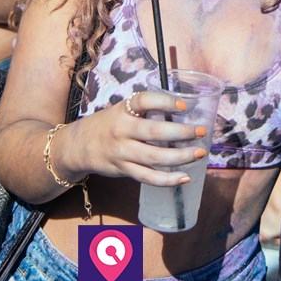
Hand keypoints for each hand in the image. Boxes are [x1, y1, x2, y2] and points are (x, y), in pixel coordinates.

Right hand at [62, 89, 207, 187]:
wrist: (78, 146)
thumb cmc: (108, 124)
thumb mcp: (122, 110)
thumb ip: (145, 111)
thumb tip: (182, 111)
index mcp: (122, 110)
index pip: (144, 101)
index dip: (165, 102)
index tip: (184, 105)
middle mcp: (121, 130)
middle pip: (154, 132)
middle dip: (181, 133)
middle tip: (202, 131)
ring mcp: (122, 153)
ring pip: (154, 158)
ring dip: (180, 157)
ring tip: (200, 153)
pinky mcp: (124, 170)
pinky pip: (148, 177)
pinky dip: (168, 180)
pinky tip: (185, 177)